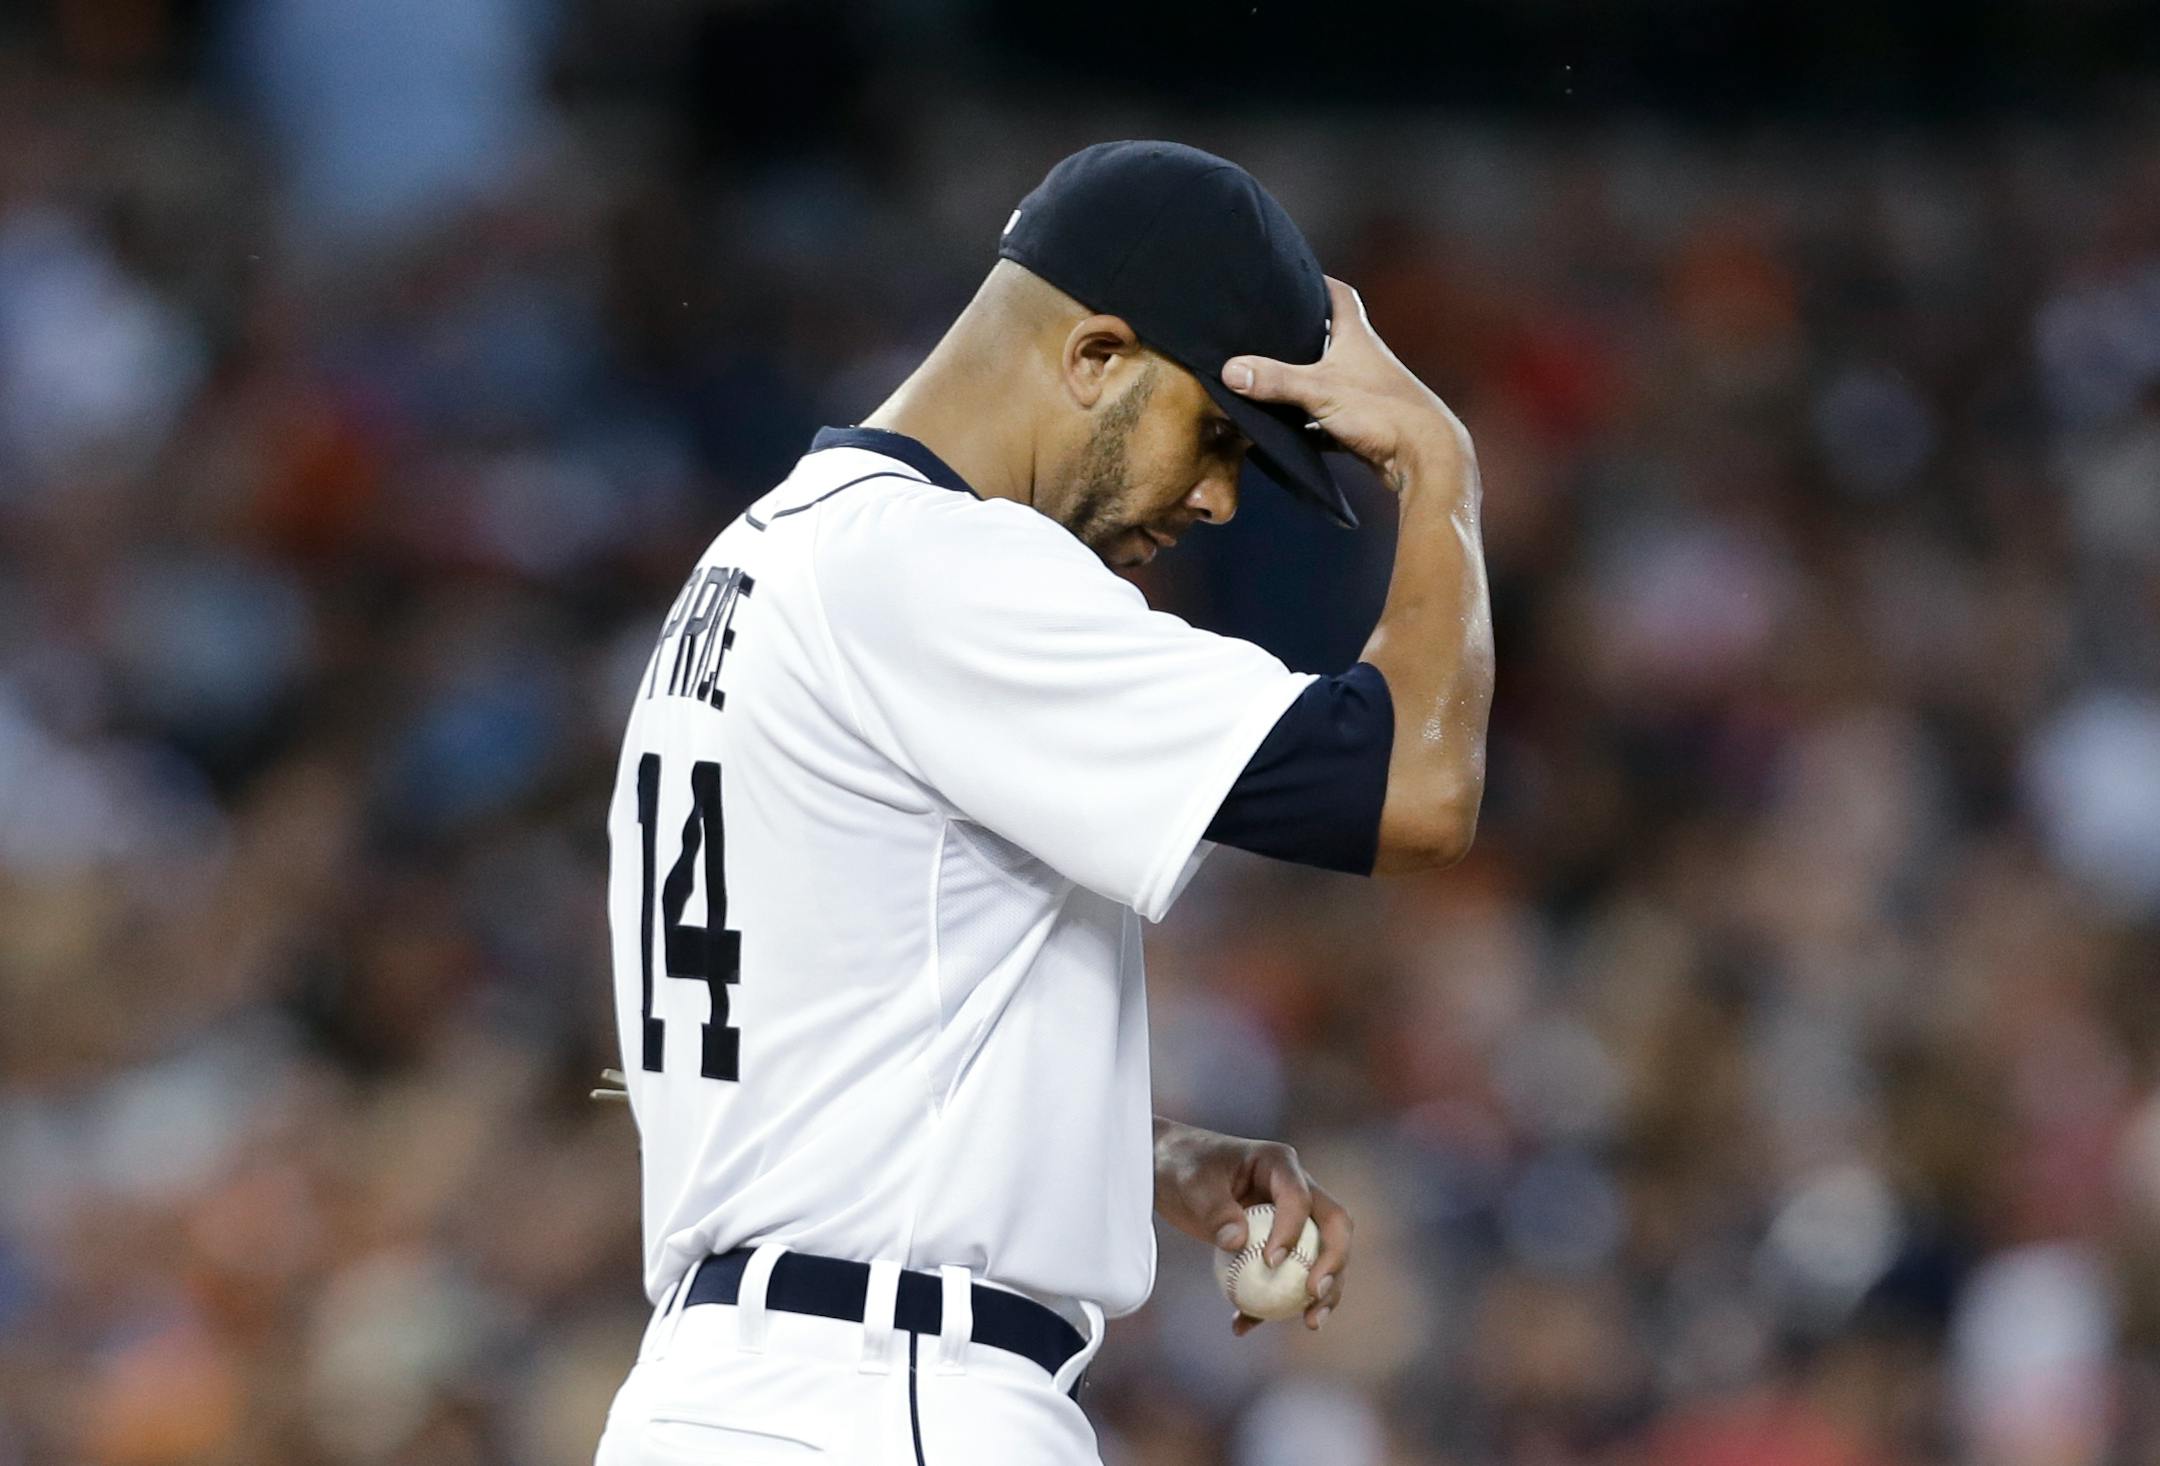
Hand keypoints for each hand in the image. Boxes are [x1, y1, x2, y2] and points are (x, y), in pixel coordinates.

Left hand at [1152, 1118, 1352, 1335]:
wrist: (1172, 1174)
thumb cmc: (1183, 1169)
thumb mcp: (1191, 1185)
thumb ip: (1214, 1210)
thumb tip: (1237, 1242)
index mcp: (1280, 1164)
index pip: (1299, 1197)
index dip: (1292, 1230)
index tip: (1270, 1261)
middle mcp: (1297, 1188)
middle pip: (1334, 1225)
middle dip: (1333, 1261)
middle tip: (1314, 1293)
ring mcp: (1294, 1218)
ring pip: (1323, 1256)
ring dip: (1324, 1292)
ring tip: (1312, 1323)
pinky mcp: (1279, 1244)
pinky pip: (1286, 1277)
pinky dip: (1271, 1304)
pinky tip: (1243, 1325)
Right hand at [1222, 277, 1469, 490]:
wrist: (1425, 457)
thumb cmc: (1381, 412)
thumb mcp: (1320, 391)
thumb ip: (1275, 380)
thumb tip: (1229, 369)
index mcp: (1357, 337)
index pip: (1340, 295)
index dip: (1318, 282)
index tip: (1293, 275)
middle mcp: (1365, 359)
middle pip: (1331, 336)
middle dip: (1302, 333)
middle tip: (1269, 329)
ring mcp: (1366, 392)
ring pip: (1328, 379)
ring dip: (1304, 381)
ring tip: (1268, 378)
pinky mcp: (1365, 424)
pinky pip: (1329, 418)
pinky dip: (1309, 423)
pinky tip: (1287, 430)